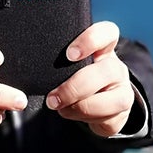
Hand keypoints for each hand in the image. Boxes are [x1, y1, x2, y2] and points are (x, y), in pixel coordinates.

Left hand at [46, 21, 134, 136]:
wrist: (93, 102)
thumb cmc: (73, 76)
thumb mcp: (67, 63)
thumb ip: (57, 58)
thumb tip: (29, 64)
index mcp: (103, 48)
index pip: (108, 32)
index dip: (91, 41)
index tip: (69, 55)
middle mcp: (116, 67)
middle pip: (107, 71)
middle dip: (75, 87)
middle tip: (52, 98)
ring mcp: (123, 90)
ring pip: (114, 99)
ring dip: (81, 107)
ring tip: (60, 107)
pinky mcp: (123, 113)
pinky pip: (109, 119)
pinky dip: (87, 119)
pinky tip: (72, 114)